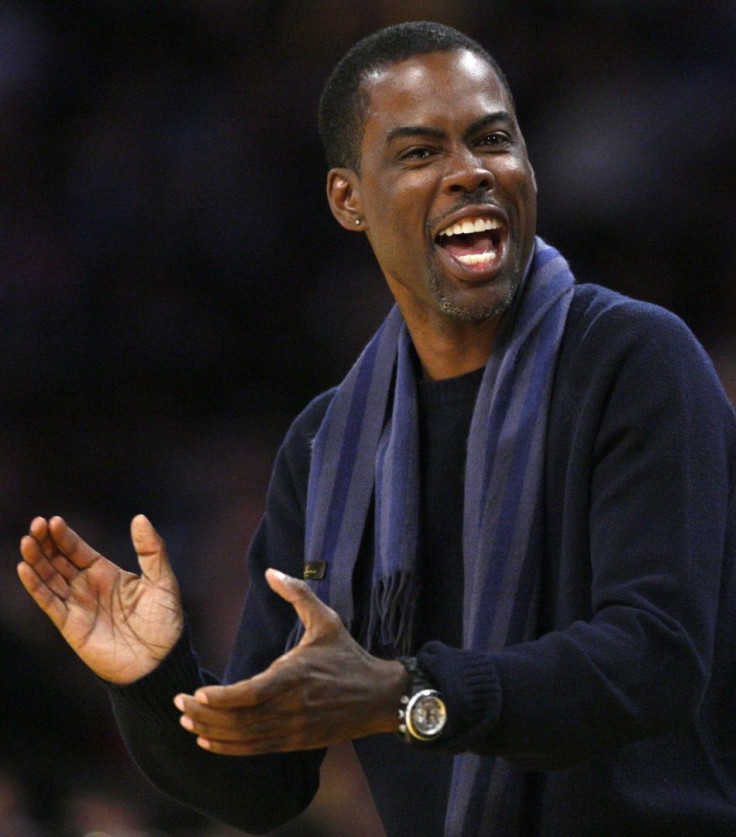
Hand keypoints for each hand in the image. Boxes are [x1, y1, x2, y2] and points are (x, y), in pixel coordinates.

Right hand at [18, 515, 183, 684]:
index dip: (65, 536)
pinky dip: (36, 586)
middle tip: (36, 524)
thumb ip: (151, 550)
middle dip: (45, 543)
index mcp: (107, 573)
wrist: (160, 662)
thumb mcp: (162, 580)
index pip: (78, 550)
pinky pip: (49, 603)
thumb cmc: (165, 622)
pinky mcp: (71, 626)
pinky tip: (25, 568)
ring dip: (36, 560)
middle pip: (59, 560)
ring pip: (49, 578)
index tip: (54, 521)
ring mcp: (78, 606)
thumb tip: (139, 517)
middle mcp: (88, 587)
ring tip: (27, 540)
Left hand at [174, 569, 407, 755]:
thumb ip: (297, 594)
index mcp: (295, 676)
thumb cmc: (348, 654)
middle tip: (178, 705)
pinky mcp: (296, 742)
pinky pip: (256, 749)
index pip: (250, 694)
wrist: (378, 696)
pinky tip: (209, 740)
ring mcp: (293, 729)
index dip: (220, 698)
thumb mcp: (326, 619)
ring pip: (244, 738)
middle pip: (239, 720)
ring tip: (187, 722)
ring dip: (212, 732)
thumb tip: (271, 571)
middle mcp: (291, 707)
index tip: (195, 693)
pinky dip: (230, 748)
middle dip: (205, 715)